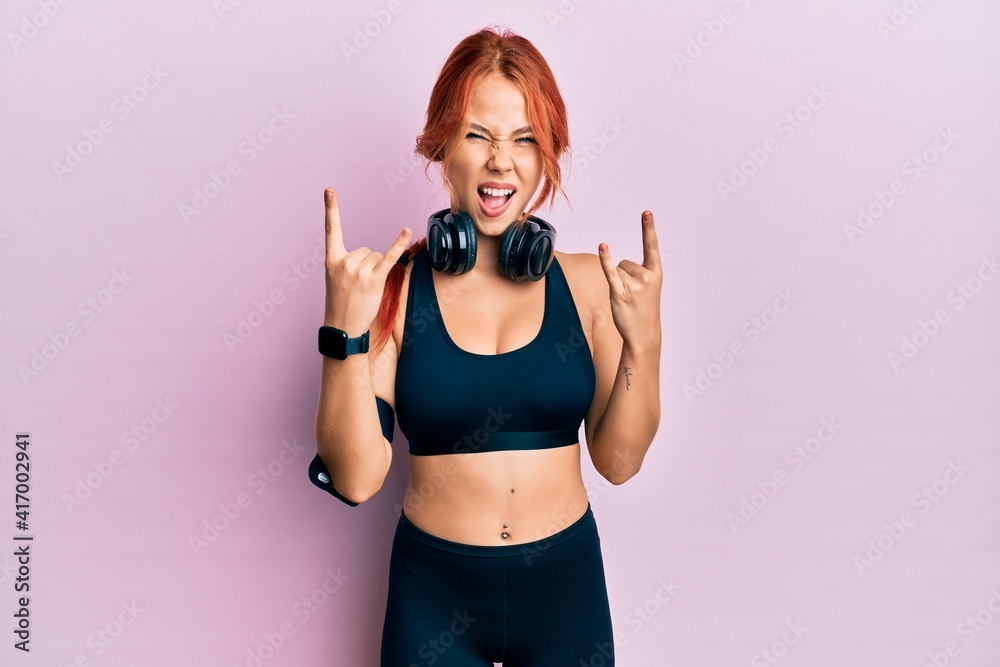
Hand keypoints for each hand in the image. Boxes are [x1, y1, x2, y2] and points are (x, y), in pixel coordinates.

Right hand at [323, 188, 411, 335]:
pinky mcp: (374, 279)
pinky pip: (389, 256)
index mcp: (331, 260)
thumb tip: (372, 254)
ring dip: (375, 271)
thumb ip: (348, 262)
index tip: (329, 190)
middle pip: (366, 249)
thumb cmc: (341, 303)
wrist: (343, 328)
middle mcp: (344, 262)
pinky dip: (399, 244)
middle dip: (366, 266)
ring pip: (377, 256)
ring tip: (365, 289)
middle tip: (357, 286)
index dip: (330, 208)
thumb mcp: (335, 279)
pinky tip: (407, 230)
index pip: (330, 229)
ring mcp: (359, 270)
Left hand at [597, 210, 662, 349]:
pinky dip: (605, 259)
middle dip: (626, 276)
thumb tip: (616, 262)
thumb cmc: (644, 309)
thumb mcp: (649, 287)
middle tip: (634, 295)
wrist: (644, 334)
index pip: (651, 246)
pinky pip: (610, 271)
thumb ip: (639, 271)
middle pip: (626, 262)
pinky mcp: (619, 292)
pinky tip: (603, 246)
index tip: (646, 212)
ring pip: (617, 270)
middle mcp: (646, 276)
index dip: (648, 228)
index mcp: (656, 273)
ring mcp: (633, 284)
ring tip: (628, 299)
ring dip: (618, 283)